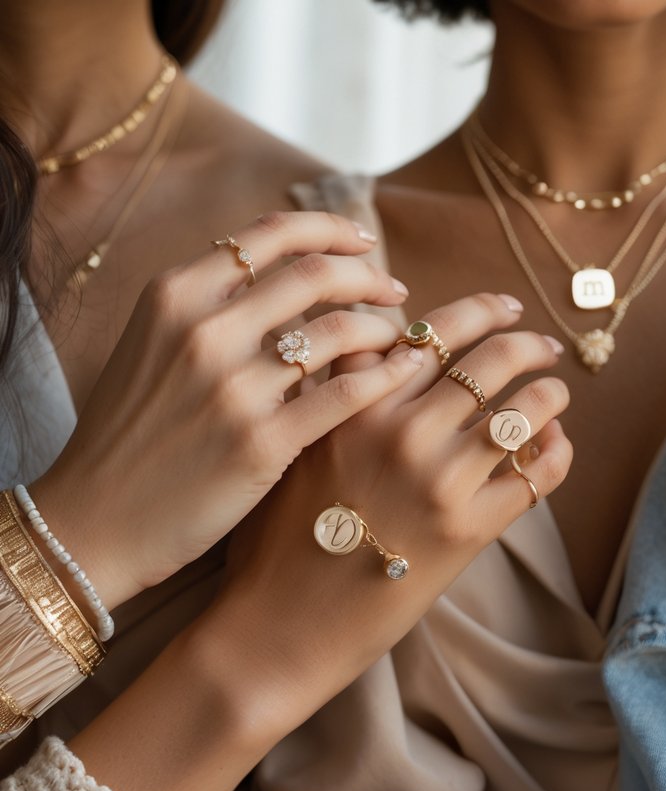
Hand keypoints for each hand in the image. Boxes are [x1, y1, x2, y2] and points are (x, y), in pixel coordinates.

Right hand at [31, 211, 414, 608]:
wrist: (95, 520)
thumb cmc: (133, 433)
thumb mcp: (153, 344)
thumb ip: (212, 304)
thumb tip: (288, 271)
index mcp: (174, 295)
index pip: (271, 234)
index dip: (330, 230)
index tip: (362, 242)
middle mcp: (203, 330)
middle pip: (316, 274)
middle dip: (369, 276)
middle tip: (395, 291)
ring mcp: (233, 387)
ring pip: (341, 332)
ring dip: (384, 330)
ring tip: (398, 340)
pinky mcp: (262, 442)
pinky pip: (348, 393)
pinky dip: (388, 376)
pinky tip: (407, 373)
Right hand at [213, 292, 572, 702]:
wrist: (278, 630)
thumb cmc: (275, 540)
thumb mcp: (289, 448)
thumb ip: (332, 396)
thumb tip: (374, 350)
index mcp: (354, 404)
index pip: (430, 331)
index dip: (477, 310)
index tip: (502, 308)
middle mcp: (400, 432)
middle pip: (488, 358)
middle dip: (526, 343)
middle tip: (543, 345)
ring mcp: (439, 481)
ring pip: (524, 409)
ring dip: (550, 393)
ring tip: (556, 391)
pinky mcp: (469, 531)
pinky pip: (537, 474)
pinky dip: (556, 452)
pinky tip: (554, 445)